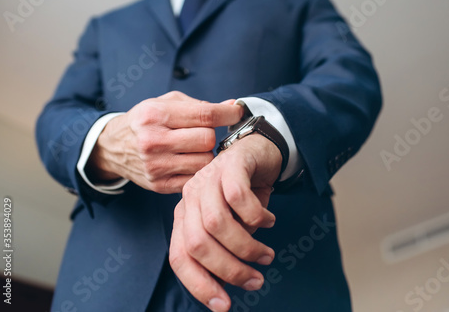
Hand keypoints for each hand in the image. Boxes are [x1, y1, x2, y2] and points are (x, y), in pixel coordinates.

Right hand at [86, 91, 242, 193]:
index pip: (205, 114)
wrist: (113, 147)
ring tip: (195, 149)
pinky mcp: (158, 185)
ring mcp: (155, 166)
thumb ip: (199, 105)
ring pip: (205, 162)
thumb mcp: (165, 103)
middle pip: (207, 140)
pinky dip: (197, 170)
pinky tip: (189, 162)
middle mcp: (153, 141)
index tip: (237, 113)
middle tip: (202, 134)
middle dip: (210, 135)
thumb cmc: (146, 121)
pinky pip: (195, 178)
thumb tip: (232, 107)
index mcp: (154, 114)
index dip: (228, 114)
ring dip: (206, 155)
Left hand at [169, 133, 282, 311]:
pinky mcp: (230, 164)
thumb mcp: (232, 226)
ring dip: (246, 247)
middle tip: (255, 280)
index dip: (199, 284)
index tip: (224, 305)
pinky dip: (256, 217)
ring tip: (266, 256)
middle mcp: (191, 197)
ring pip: (217, 224)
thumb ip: (224, 250)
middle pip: (197, 243)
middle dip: (228, 269)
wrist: (259, 152)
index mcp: (185, 215)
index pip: (179, 256)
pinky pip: (238, 198)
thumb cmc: (245, 194)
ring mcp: (208, 178)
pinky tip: (269, 221)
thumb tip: (228, 283)